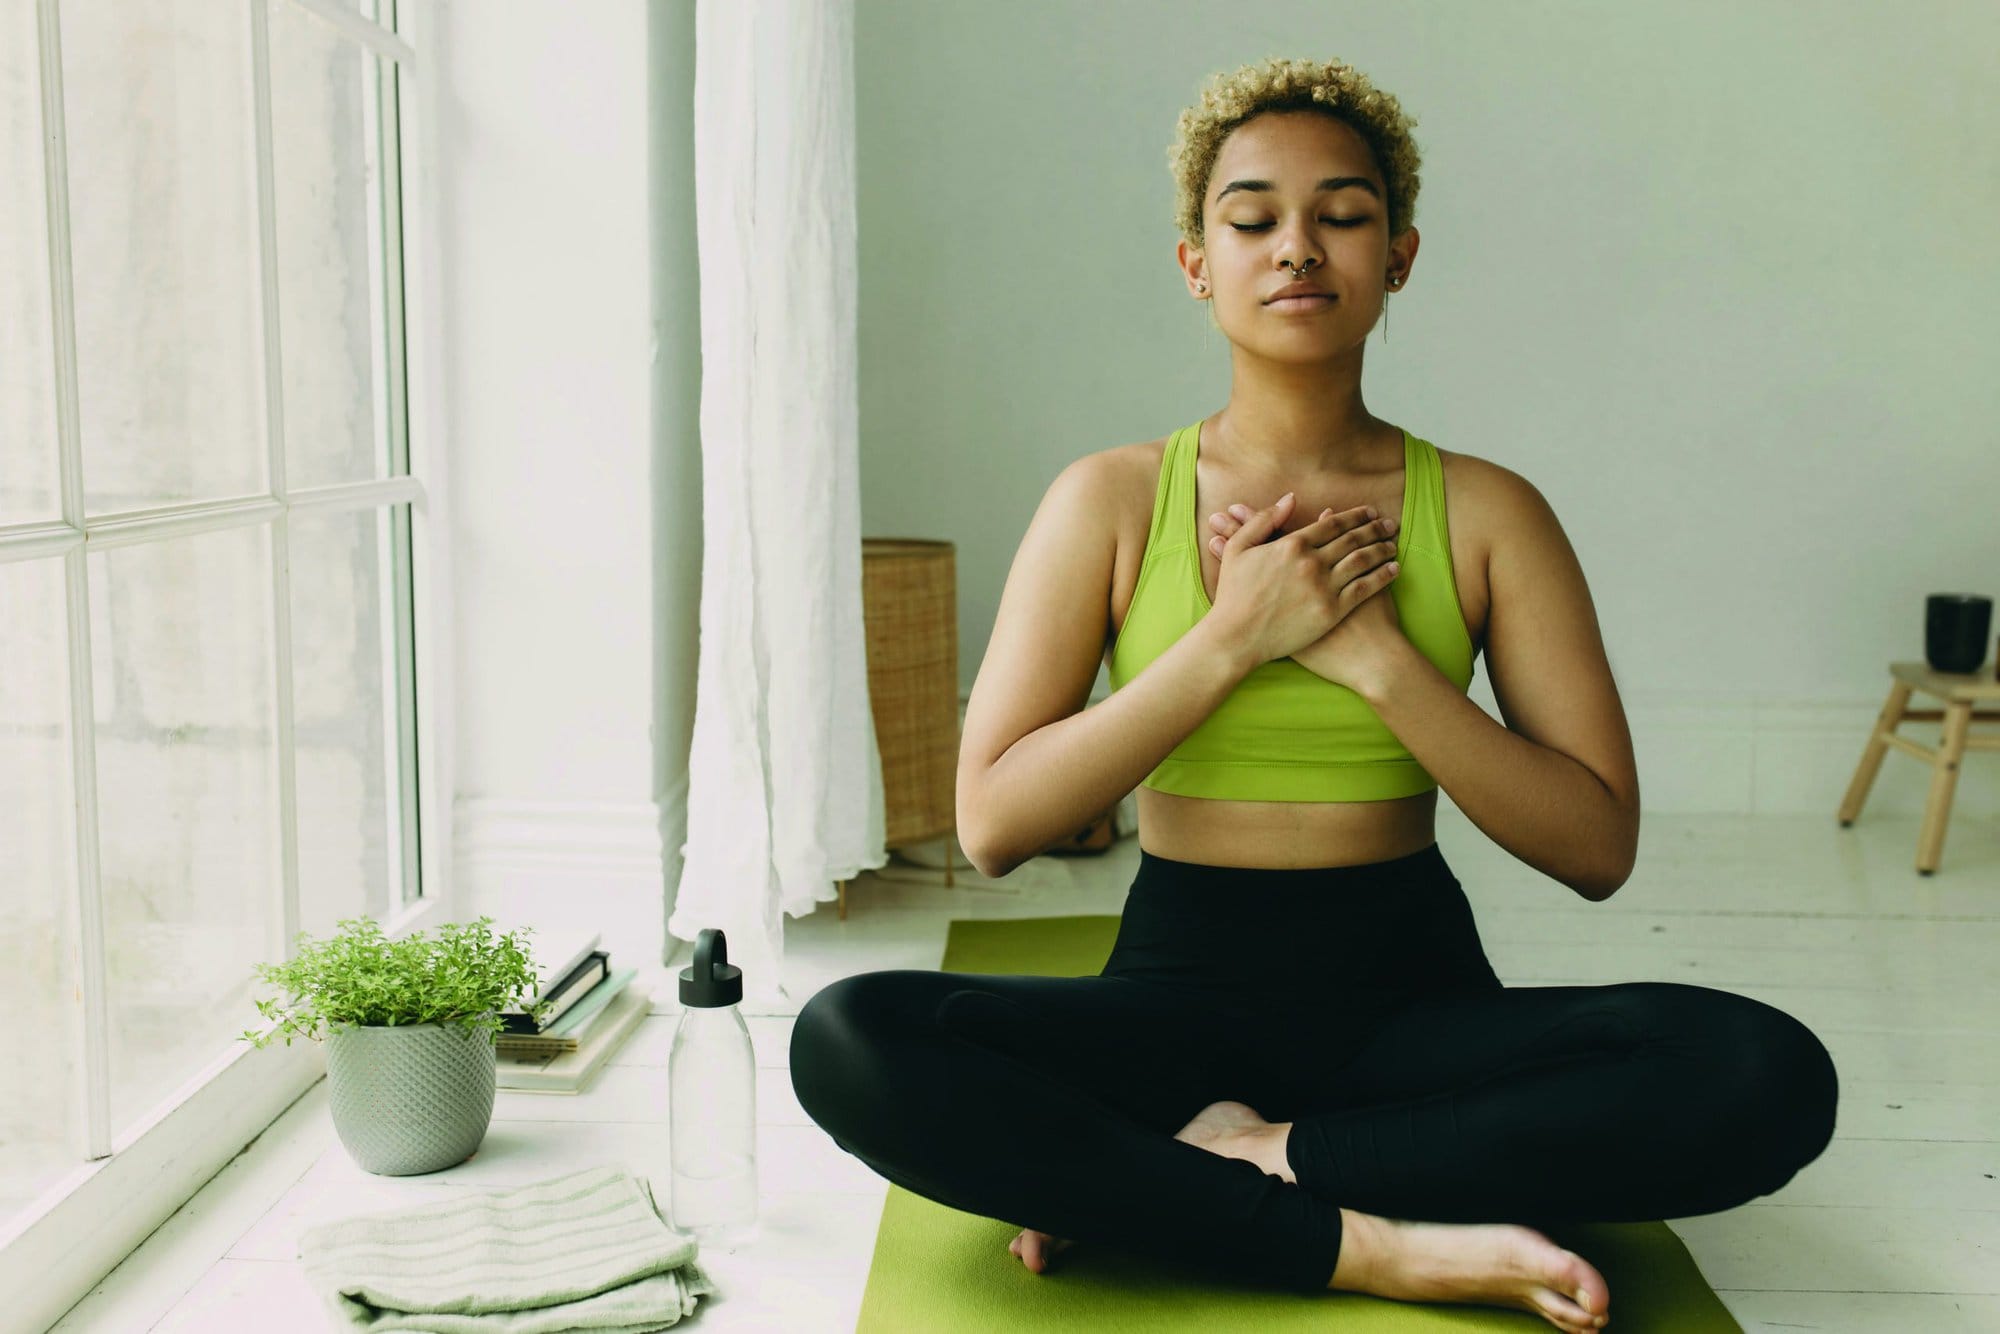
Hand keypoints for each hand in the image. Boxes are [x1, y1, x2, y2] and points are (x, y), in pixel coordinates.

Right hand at [1206, 498, 1405, 691]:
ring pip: (1363, 560)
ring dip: (1382, 549)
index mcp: (1292, 544)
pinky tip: (1393, 569)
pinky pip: (1365, 588)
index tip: (1369, 512)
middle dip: (1374, 528)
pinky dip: (1383, 576)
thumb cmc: (1234, 595)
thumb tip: (1290, 499)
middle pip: (1353, 539)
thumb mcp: (1238, 550)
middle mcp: (1312, 562)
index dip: (1355, 515)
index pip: (1333, 523)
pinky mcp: (1332, 611)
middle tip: (1389, 524)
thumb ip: (1263, 520)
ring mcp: (1324, 587)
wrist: (1237, 638)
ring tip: (1393, 544)